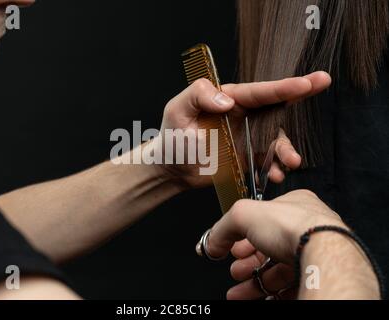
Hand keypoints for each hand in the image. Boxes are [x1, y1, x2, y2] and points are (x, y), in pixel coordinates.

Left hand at [158, 72, 331, 188]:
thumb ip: (198, 95)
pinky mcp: (248, 158)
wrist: (172, 168)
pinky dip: (274, 168)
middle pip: (275, 105)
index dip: (283, 86)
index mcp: (228, 98)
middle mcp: (242, 116)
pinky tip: (275, 175)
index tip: (306, 82)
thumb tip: (227, 100)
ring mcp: (247, 138)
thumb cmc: (172, 136)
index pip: (258, 91)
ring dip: (286, 149)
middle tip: (322, 83)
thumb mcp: (177, 110)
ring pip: (275, 138)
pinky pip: (267, 161)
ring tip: (290, 162)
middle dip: (299, 95)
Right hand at [199, 190, 345, 299]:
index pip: (263, 221)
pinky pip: (293, 286)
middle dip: (247, 264)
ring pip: (279, 270)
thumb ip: (223, 227)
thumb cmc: (293, 227)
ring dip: (255, 283)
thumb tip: (212, 242)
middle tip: (235, 272)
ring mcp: (316, 252)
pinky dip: (273, 294)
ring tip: (239, 293)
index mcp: (294, 205)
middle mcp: (307, 227)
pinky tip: (260, 298)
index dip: (243, 236)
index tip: (230, 249)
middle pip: (269, 248)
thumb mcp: (242, 214)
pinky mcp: (319, 275)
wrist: (323, 254)